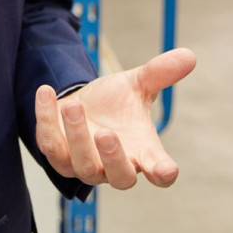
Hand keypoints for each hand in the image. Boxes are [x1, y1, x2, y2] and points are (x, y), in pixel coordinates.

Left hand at [34, 47, 195, 189]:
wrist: (82, 103)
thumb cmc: (115, 103)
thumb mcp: (137, 84)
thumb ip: (159, 73)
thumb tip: (188, 55)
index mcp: (142, 152)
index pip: (160, 172)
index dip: (163, 173)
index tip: (164, 169)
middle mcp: (114, 166)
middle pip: (120, 177)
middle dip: (113, 158)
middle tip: (107, 133)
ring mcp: (84, 165)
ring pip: (82, 165)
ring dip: (77, 136)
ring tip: (74, 105)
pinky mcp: (57, 154)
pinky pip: (49, 145)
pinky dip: (46, 119)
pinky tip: (45, 92)